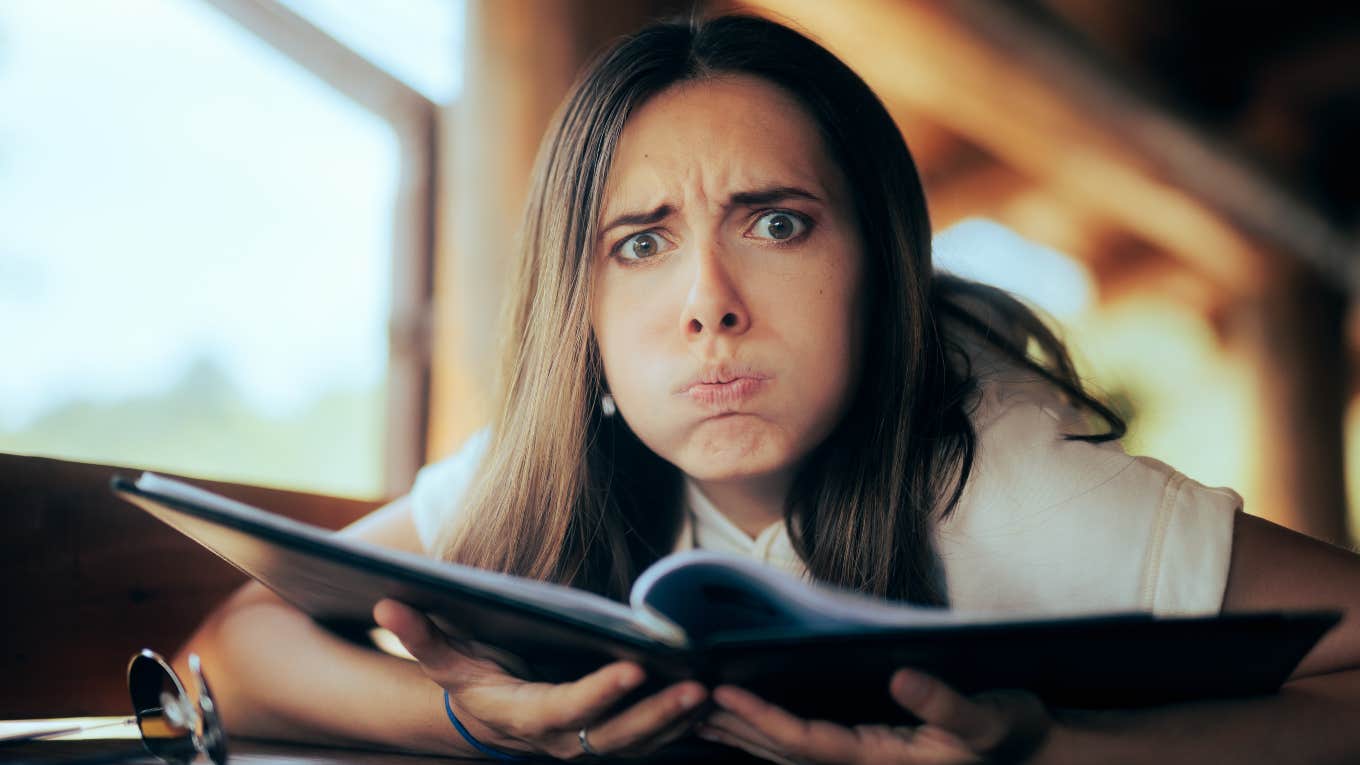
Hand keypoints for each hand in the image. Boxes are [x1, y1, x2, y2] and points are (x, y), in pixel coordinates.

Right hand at [374, 598, 706, 759]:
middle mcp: (561, 739)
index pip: (565, 710)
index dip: (599, 695)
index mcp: (524, 715)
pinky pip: (654, 741)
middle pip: (615, 736)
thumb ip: (420, 635)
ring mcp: (590, 745)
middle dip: (657, 715)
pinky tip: (717, 702)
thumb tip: (386, 599)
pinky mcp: (612, 740)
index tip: (633, 669)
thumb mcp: (444, 660)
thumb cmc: (471, 680)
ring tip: (715, 692)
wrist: (490, 722)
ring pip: (641, 744)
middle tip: (696, 687)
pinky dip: (685, 726)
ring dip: (679, 722)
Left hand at [698, 669, 1051, 763]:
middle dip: (732, 726)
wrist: (1033, 755)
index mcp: (881, 760)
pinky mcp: (866, 756)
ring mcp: (863, 764)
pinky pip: (803, 750)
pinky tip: (744, 722)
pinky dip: (766, 734)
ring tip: (694, 710)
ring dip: (740, 733)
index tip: (722, 694)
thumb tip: (902, 678)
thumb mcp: (989, 718)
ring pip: (785, 754)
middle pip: (781, 751)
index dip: (762, 718)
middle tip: (681, 700)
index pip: (805, 741)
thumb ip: (946, 705)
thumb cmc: (1012, 734)